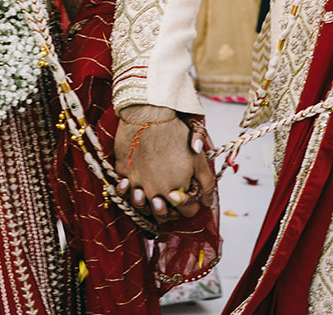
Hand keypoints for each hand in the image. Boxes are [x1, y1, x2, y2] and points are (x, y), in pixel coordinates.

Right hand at [114, 104, 215, 221]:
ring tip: (154, 193)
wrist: (148, 115)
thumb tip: (208, 202)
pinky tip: (136, 184)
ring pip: (143, 208)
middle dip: (171, 209)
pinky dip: (130, 191)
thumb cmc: (175, 135)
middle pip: (164, 215)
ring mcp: (137, 186)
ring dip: (149, 204)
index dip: (191, 205)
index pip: (187, 212)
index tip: (189, 195)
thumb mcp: (198, 158)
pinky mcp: (123, 175)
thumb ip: (206, 183)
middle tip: (173, 196)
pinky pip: (125, 192)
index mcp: (176, 192)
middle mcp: (156, 194)